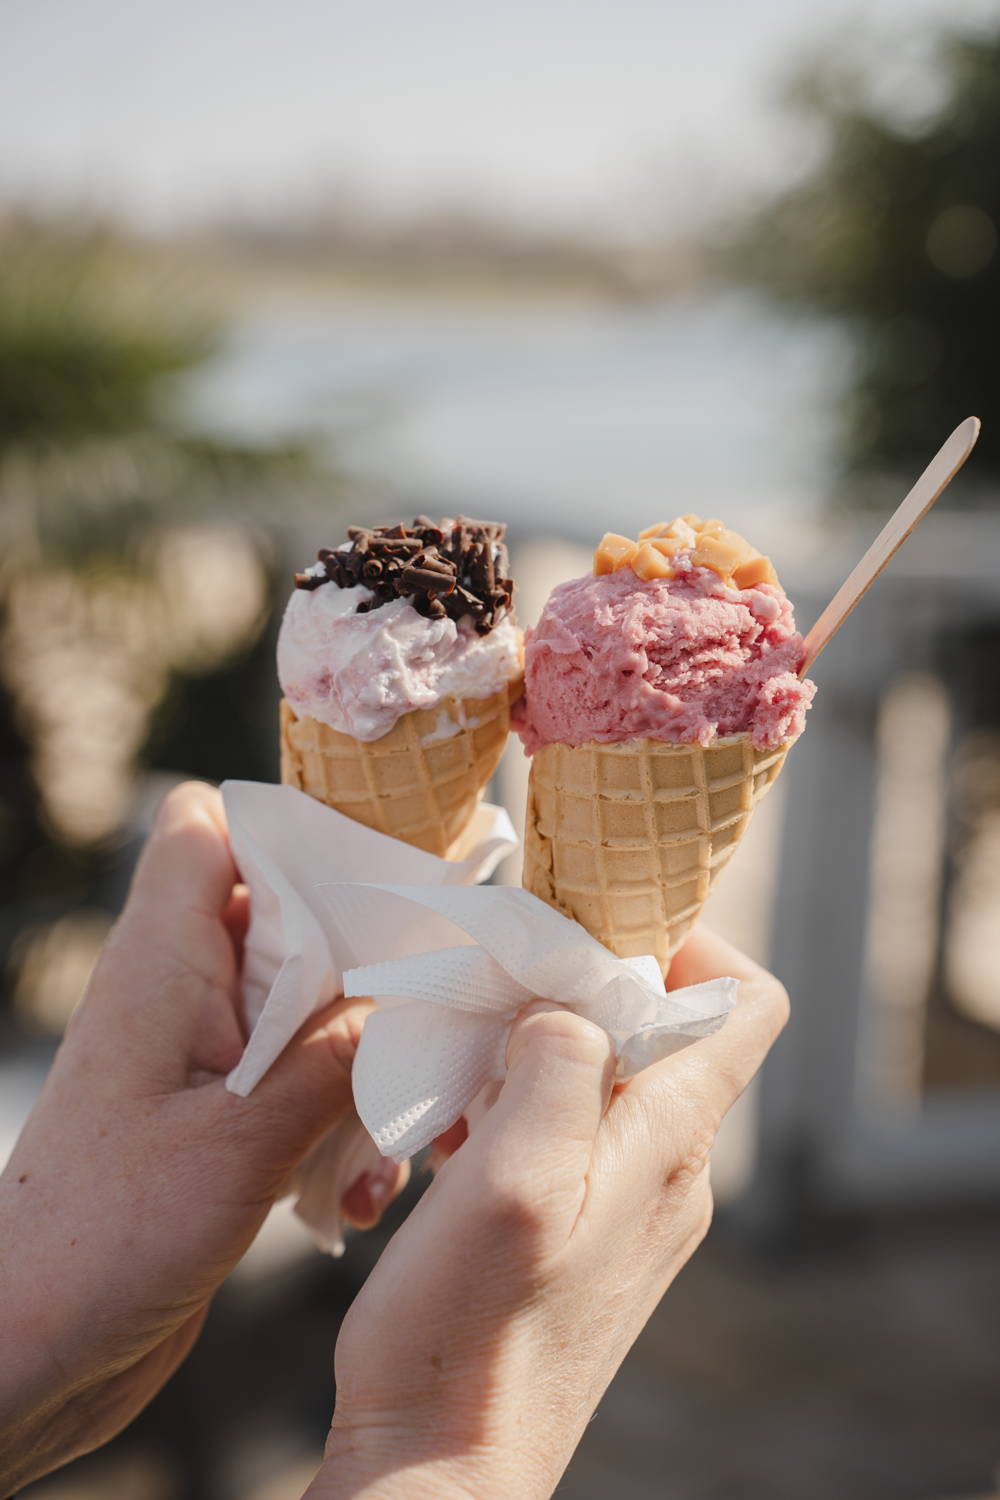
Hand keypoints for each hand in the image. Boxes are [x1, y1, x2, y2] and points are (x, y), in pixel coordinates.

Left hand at [0, 783, 405, 1496]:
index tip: (380, 871)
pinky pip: (294, 1070)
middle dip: (363, 951)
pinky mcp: (210, 1109)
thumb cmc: (109, 1236)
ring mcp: (193, 1049)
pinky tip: (359, 1185)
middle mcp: (176, 987)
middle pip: (283, 908)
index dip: (289, 826)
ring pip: (301, 996)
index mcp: (162, 959)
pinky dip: (337, 1107)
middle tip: (429, 1002)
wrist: (37, 1348)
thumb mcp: (245, 1140)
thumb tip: (421, 996)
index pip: (208, 824)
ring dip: (361, 1047)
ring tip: (397, 1120)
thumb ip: (338, 1054)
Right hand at [312, 926, 787, 1499]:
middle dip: (586, 986)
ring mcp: (630, 1206)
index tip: (597, 923)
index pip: (745, 1003)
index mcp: (668, 1143)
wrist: (443, 1469)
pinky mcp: (585, 1234)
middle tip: (499, 987)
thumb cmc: (467, 1332)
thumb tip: (572, 1001)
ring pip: (611, 1077)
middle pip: (670, 1028)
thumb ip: (558, 1068)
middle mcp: (668, 1171)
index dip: (688, 942)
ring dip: (540, 1050)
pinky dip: (519, 1104)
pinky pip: (574, 1132)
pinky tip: (452, 1130)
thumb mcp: (511, 1176)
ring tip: (463, 1064)